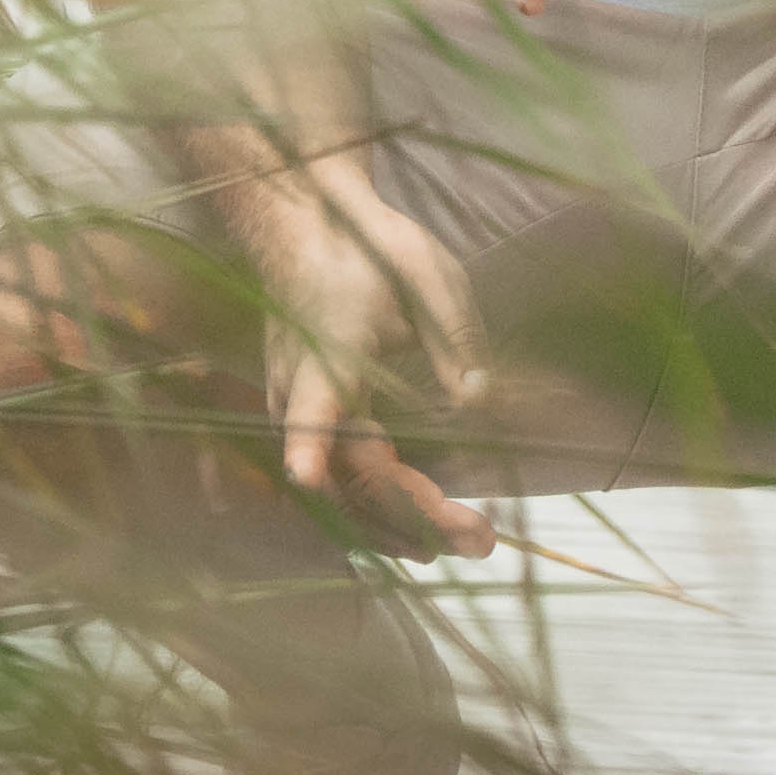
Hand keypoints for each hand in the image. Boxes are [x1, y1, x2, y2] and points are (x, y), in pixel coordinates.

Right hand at [245, 172, 492, 557]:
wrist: (305, 231)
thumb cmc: (370, 247)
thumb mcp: (427, 275)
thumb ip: (454, 337)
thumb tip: (479, 399)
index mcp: (327, 354)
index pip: (310, 408)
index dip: (309, 443)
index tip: (305, 473)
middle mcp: (298, 394)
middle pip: (347, 477)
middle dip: (412, 518)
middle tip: (482, 539)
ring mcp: (293, 414)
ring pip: (339, 493)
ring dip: (398, 527)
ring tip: (465, 542)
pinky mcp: (303, 423)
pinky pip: (335, 483)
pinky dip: (376, 514)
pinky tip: (420, 533)